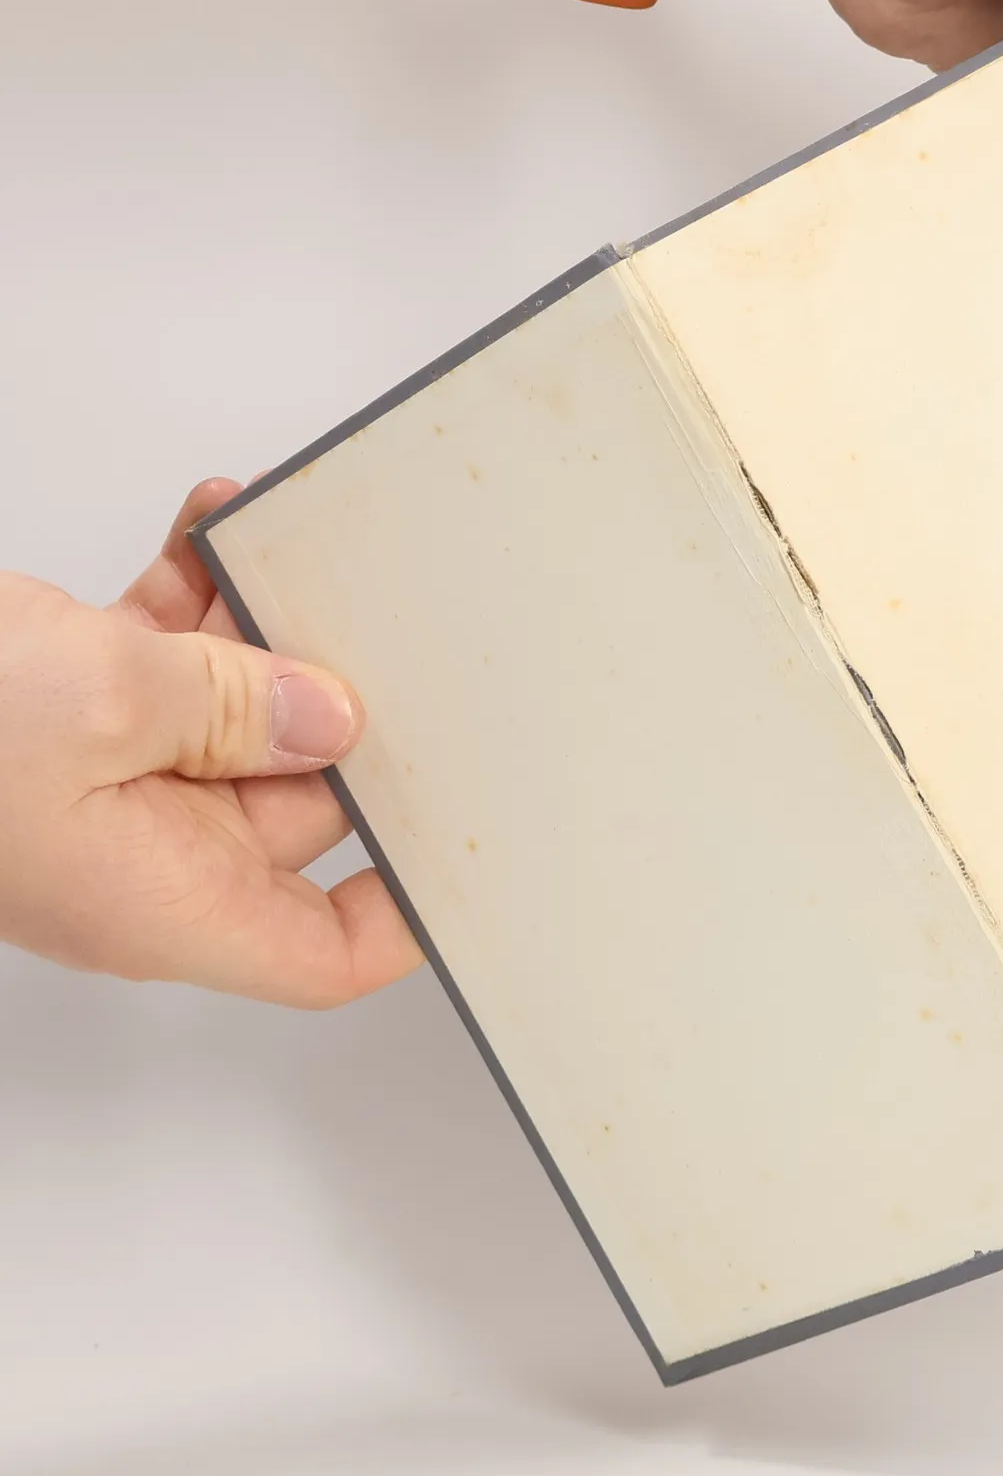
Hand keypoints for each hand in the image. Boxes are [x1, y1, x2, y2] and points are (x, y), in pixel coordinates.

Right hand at [0, 481, 420, 1006]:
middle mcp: (142, 855)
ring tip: (293, 547)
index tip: (470, 839)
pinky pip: (161, 666)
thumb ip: (233, 707)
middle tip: (395, 634)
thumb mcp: (95, 699)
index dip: (405, 912)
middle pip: (300, 809)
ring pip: (234, 720)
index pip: (324, 954)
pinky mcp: (59, 718)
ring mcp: (100, 785)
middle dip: (347, 718)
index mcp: (161, 900)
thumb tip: (330, 717)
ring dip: (263, 634)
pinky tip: (211, 521)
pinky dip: (191, 601)